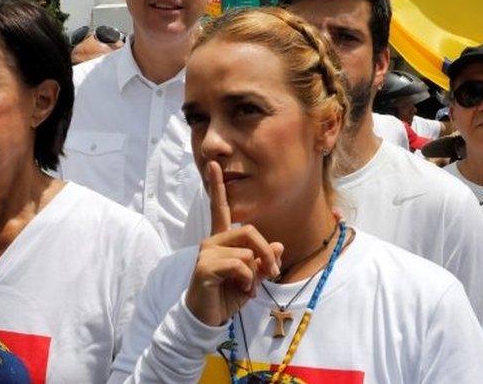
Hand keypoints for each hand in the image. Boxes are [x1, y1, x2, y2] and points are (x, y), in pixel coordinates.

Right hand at [185, 161, 283, 326]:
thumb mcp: (253, 278)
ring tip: (248, 288)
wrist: (208, 318)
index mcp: (222, 240)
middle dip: (267, 252)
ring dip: (255, 273)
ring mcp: (206, 253)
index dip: (217, 186)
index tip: (213, 165)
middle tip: (273, 271)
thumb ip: (264, 260)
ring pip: (246, 252)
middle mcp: (211, 241)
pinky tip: (241, 290)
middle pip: (249, 231)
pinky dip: (248, 281)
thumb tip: (278, 245)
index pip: (220, 209)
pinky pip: (239, 266)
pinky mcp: (204, 267)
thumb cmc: (228, 295)